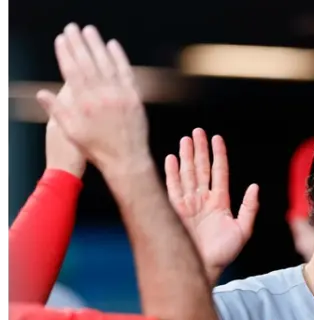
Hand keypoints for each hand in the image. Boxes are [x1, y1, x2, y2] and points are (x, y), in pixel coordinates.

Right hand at [36, 23, 149, 172]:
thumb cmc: (98, 149)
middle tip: (72, 28)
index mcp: (83, 104)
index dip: (65, 53)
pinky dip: (119, 58)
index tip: (61, 40)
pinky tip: (113, 45)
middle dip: (78, 43)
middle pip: (88, 63)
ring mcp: (120, 96)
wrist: (127, 160)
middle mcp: (101, 97)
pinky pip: (126, 72)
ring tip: (89, 31)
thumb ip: (57, 110)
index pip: (72, 71)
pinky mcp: (135, 98)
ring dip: (97, 45)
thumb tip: (41, 93)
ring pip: (106, 64)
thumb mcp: (71, 133)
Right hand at [165, 128, 258, 283]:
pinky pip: (172, 188)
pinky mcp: (175, 211)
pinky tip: (170, 158)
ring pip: (187, 174)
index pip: (219, 172)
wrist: (205, 268)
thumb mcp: (243, 230)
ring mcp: (188, 204)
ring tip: (186, 139)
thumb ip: (249, 208)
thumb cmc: (224, 253)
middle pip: (202, 168)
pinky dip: (171, 173)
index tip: (217, 138)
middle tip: (198, 131)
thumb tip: (254, 187)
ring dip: (186, 157)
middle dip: (200, 150)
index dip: (218, 155)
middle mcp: (203, 200)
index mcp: (220, 202)